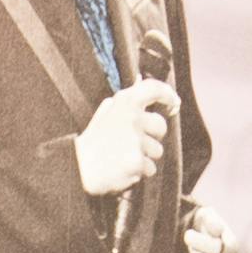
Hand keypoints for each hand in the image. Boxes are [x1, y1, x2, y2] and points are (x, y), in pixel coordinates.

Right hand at [68, 78, 175, 197]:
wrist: (77, 167)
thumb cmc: (93, 141)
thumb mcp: (105, 113)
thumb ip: (124, 101)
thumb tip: (139, 81)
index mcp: (124, 103)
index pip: (154, 89)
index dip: (168, 94)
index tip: (174, 103)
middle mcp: (133, 119)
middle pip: (161, 126)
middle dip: (152, 136)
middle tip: (133, 143)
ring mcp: (136, 141)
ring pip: (157, 151)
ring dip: (145, 156)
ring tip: (123, 157)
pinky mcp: (137, 161)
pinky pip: (150, 169)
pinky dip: (139, 172)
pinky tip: (122, 168)